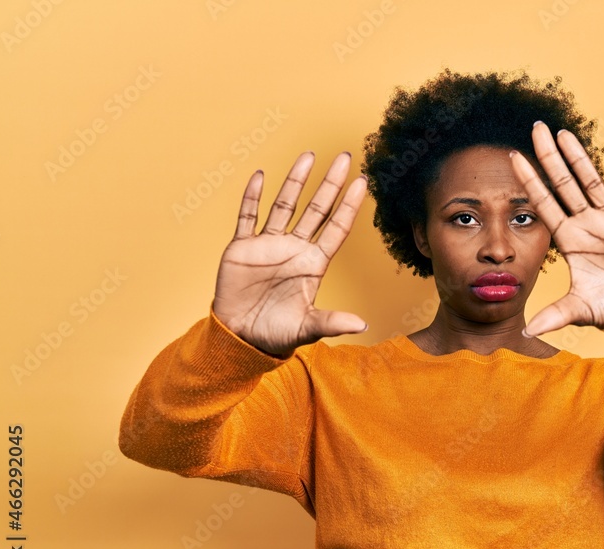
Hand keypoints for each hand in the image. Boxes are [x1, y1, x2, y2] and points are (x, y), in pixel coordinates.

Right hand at [212, 151, 368, 356]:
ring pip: (284, 205)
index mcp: (313, 264)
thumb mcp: (307, 328)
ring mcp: (269, 245)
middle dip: (330, 184)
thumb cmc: (276, 334)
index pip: (336, 227)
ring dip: (295, 181)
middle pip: (316, 209)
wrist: (240, 337)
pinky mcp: (243, 247)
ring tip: (309, 156)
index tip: (363, 183)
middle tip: (345, 157)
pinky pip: (248, 217)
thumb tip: (362, 325)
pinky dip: (252, 197)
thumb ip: (332, 322)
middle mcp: (295, 248)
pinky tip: (261, 176)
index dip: (349, 205)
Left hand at [509, 122, 603, 337]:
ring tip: (564, 132)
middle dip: (549, 157)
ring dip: (580, 157)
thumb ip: (554, 315)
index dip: (530, 182)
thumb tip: (527, 332)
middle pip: (565, 184)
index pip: (545, 204)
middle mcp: (588, 223)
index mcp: (571, 239)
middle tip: (535, 128)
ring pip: (592, 181)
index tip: (513, 159)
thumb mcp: (579, 308)